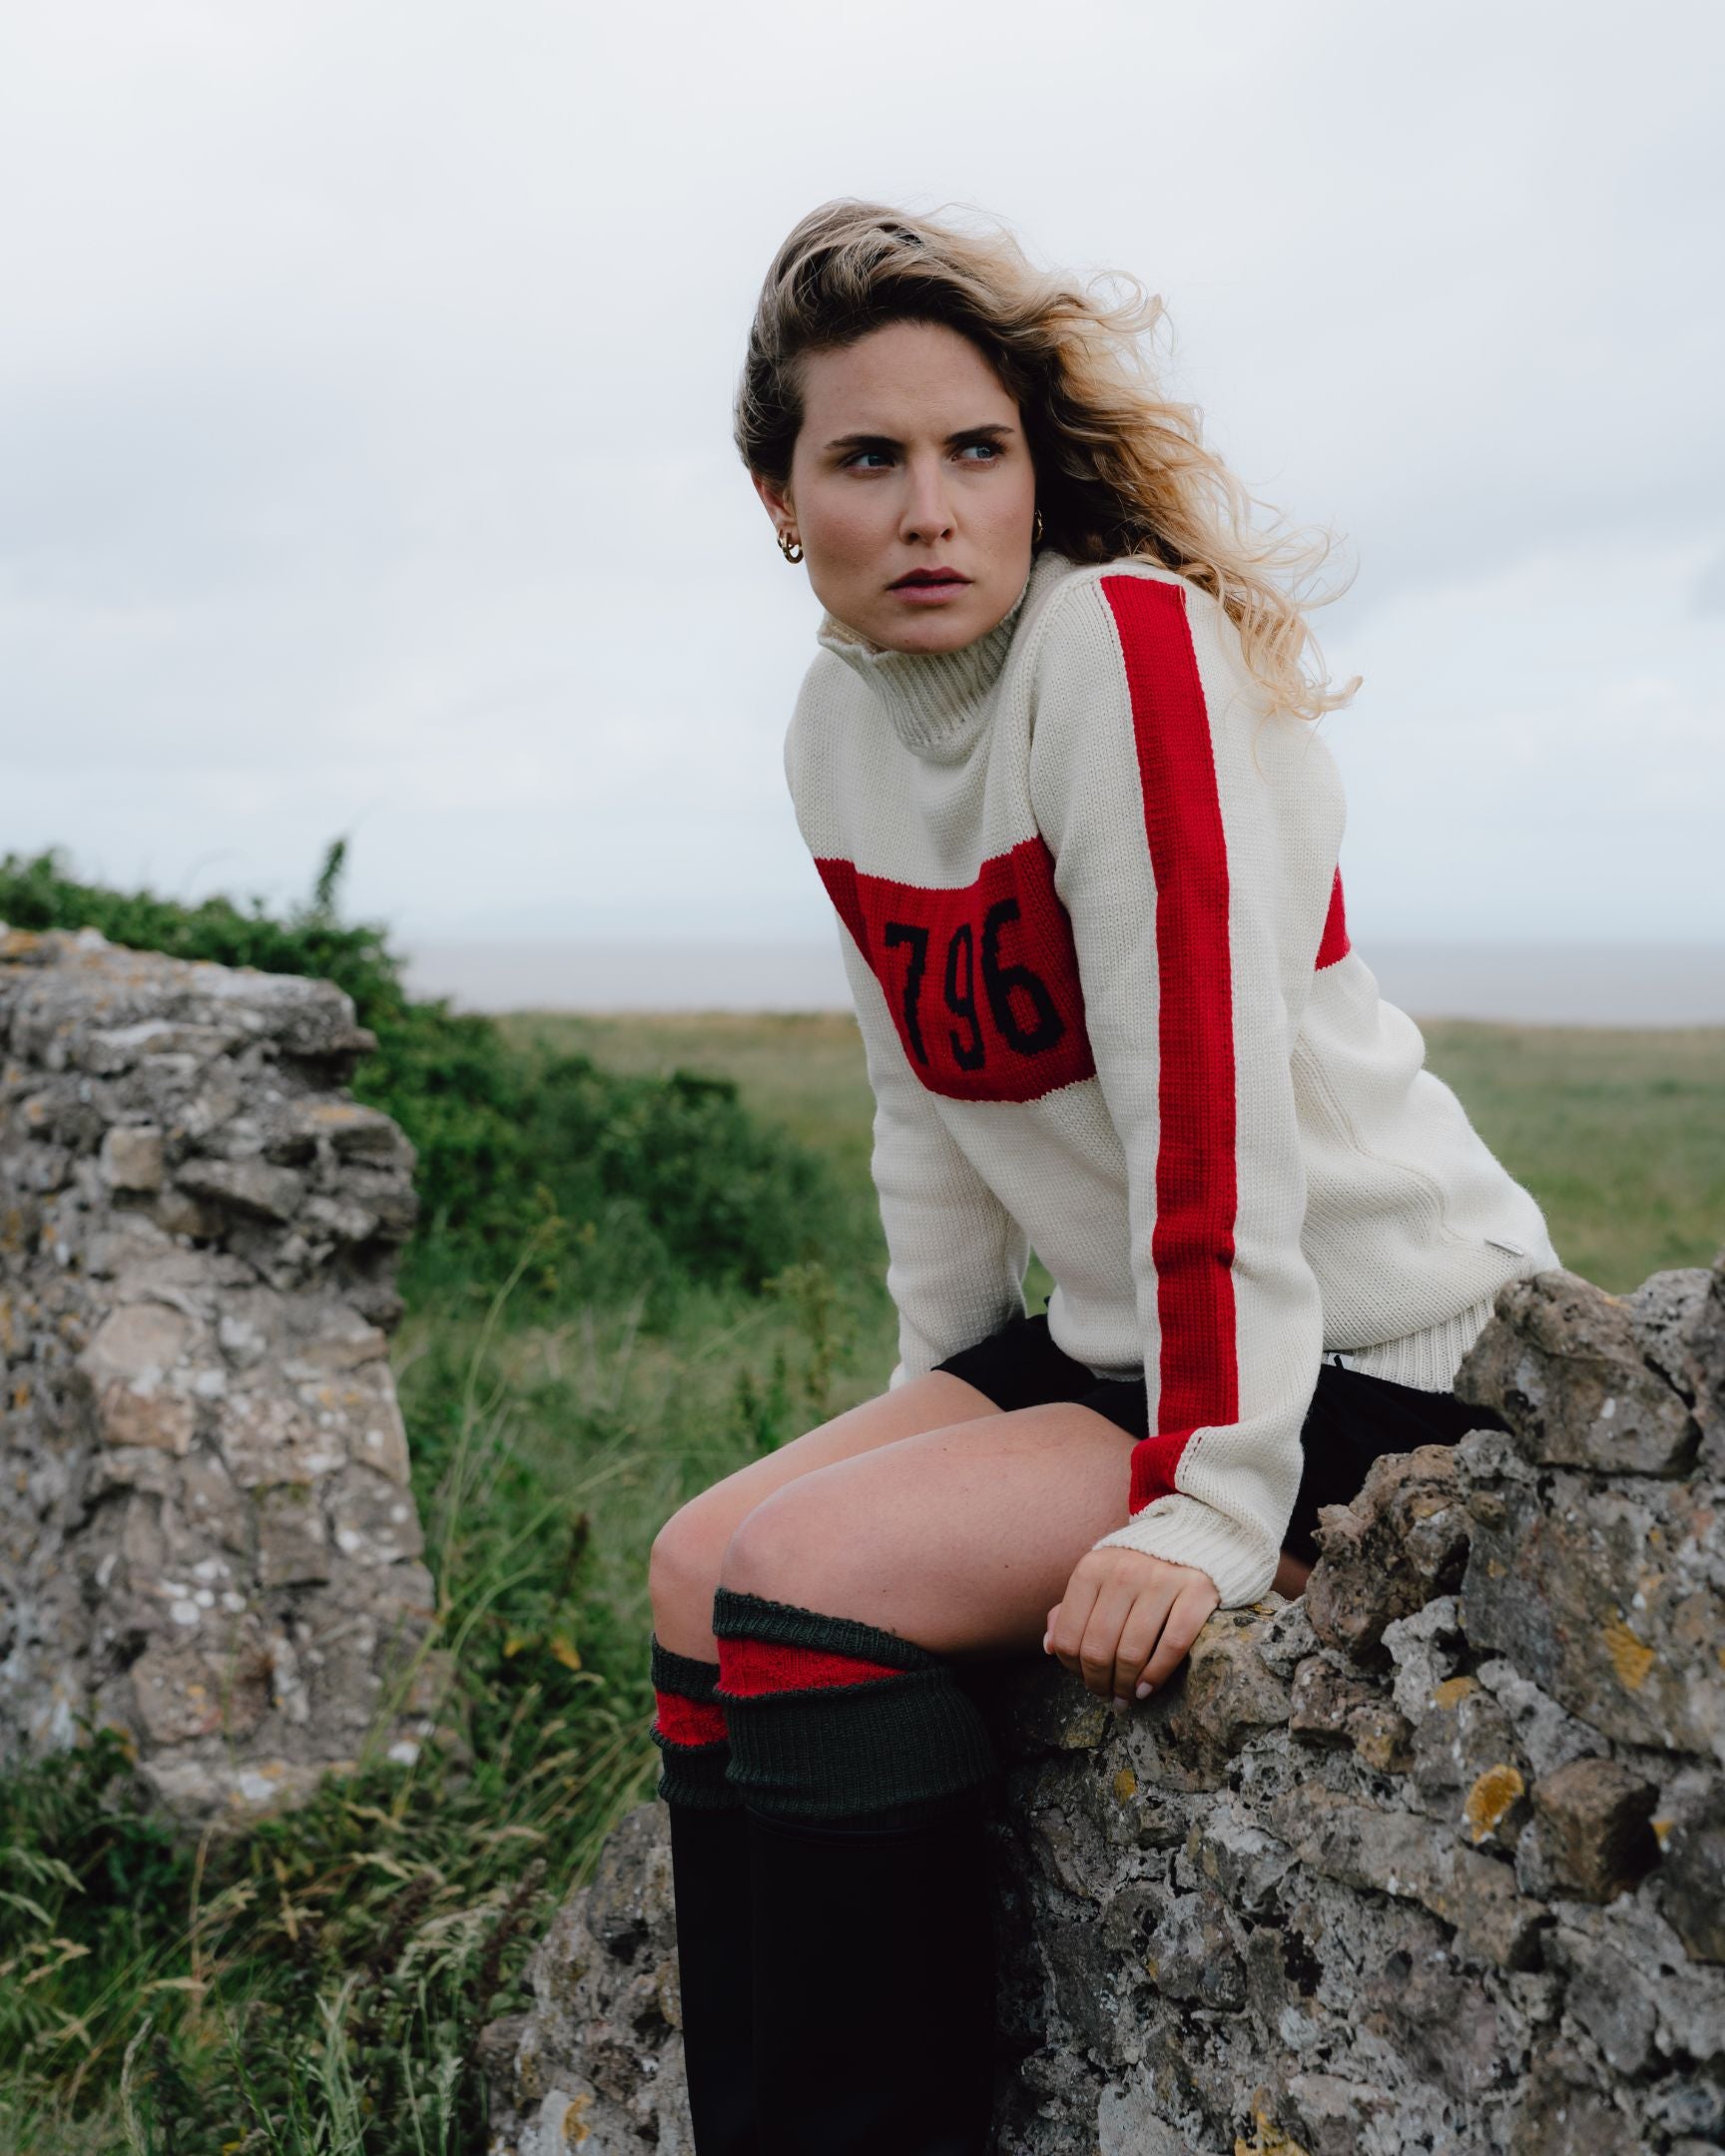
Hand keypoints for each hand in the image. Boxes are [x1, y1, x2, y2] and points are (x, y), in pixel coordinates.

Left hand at [1043, 1547, 1218, 1707]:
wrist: (1193, 1538)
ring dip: (1125, 1686)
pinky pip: (1172, 1646)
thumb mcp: (1097, 1579)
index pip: (1069, 1636)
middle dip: (1099, 1683)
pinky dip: (1156, 1675)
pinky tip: (1146, 1689)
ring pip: (1132, 1652)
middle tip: (1106, 1695)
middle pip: (1098, 1649)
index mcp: (1092, 1569)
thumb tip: (1049, 1647)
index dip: (1072, 1668)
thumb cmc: (1136, 1569)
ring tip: (1125, 1697)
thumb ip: (1070, 1609)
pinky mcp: (1195, 1592)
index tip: (1083, 1679)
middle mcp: (1123, 1572)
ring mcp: (1161, 1581)